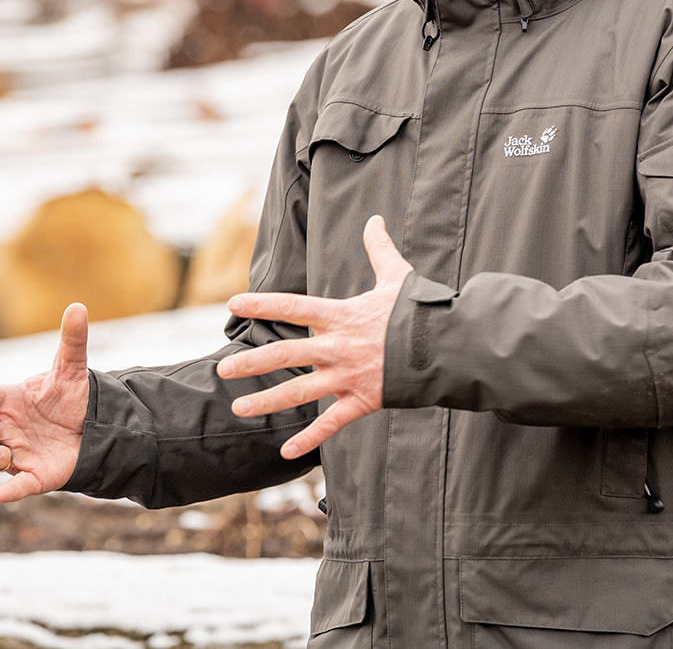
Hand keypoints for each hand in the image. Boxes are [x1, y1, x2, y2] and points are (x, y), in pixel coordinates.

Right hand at [0, 302, 90, 502]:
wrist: (91, 428)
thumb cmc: (70, 398)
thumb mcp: (72, 368)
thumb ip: (72, 341)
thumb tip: (78, 307)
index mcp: (10, 400)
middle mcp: (7, 427)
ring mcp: (17, 452)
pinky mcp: (34, 475)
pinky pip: (18, 485)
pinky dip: (9, 491)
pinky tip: (0, 496)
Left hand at [218, 215, 410, 460]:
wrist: (449, 347)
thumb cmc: (422, 311)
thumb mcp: (398, 276)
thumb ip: (380, 249)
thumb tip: (374, 219)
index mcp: (343, 316)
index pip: (294, 306)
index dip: (262, 304)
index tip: (234, 304)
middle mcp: (340, 347)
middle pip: (287, 353)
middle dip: (252, 362)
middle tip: (223, 368)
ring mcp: (350, 376)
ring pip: (301, 391)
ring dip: (268, 401)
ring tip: (239, 408)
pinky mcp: (364, 401)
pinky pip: (331, 424)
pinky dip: (309, 438)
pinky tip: (286, 452)